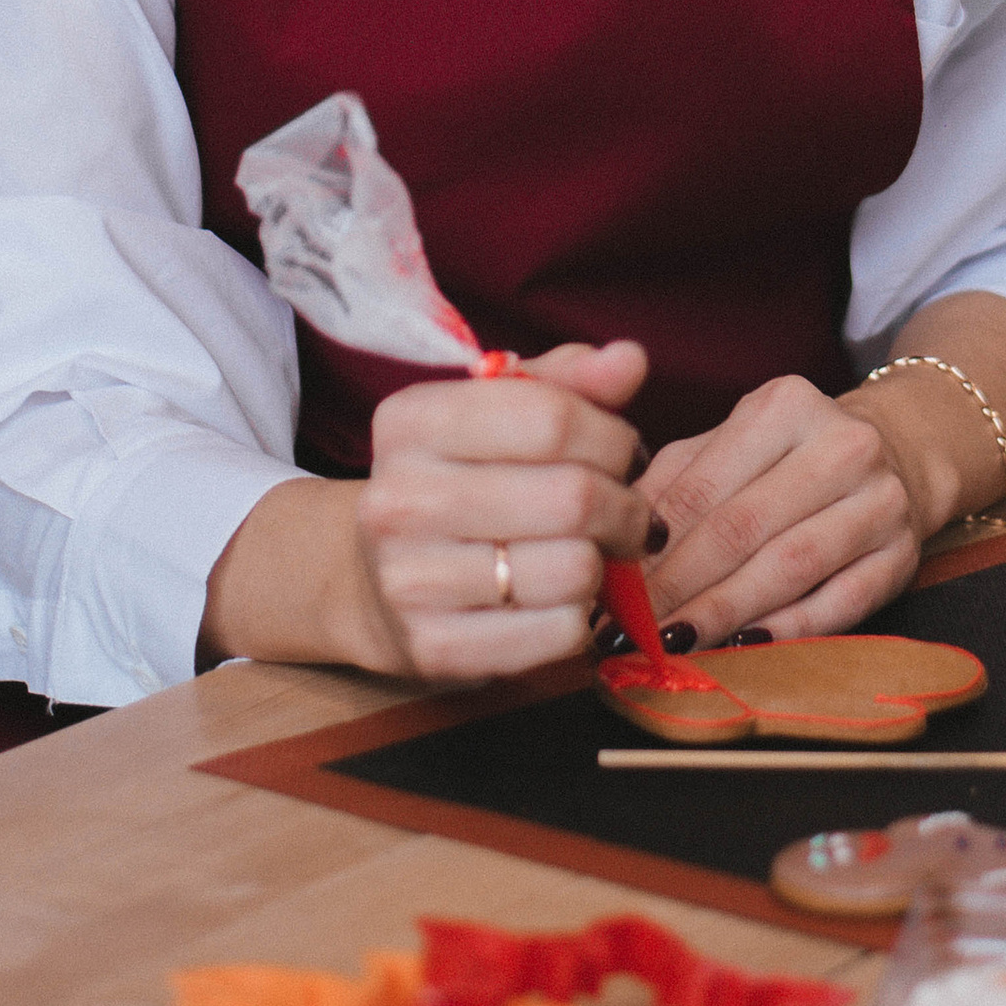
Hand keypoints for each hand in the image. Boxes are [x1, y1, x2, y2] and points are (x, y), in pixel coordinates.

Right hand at [356, 339, 654, 678]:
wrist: (375, 581)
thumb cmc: (461, 481)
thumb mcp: (498, 413)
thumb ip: (569, 382)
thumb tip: (630, 359)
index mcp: (411, 421)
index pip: (552, 418)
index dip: (613, 438)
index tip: (625, 454)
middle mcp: (399, 498)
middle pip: (572, 497)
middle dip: (625, 507)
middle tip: (628, 514)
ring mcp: (410, 579)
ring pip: (574, 570)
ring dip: (605, 565)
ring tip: (592, 554)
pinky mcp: (435, 647)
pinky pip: (559, 633)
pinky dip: (581, 618)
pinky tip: (559, 600)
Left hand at [638, 375, 922, 643]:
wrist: (896, 456)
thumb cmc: (789, 457)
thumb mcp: (729, 444)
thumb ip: (672, 484)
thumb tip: (615, 545)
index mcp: (786, 406)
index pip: (702, 487)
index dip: (650, 548)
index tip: (608, 593)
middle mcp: (842, 446)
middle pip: (742, 529)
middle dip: (678, 588)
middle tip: (630, 631)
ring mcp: (881, 501)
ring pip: (789, 568)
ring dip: (723, 613)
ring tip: (673, 644)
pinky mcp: (902, 555)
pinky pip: (838, 604)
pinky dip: (786, 630)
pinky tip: (741, 646)